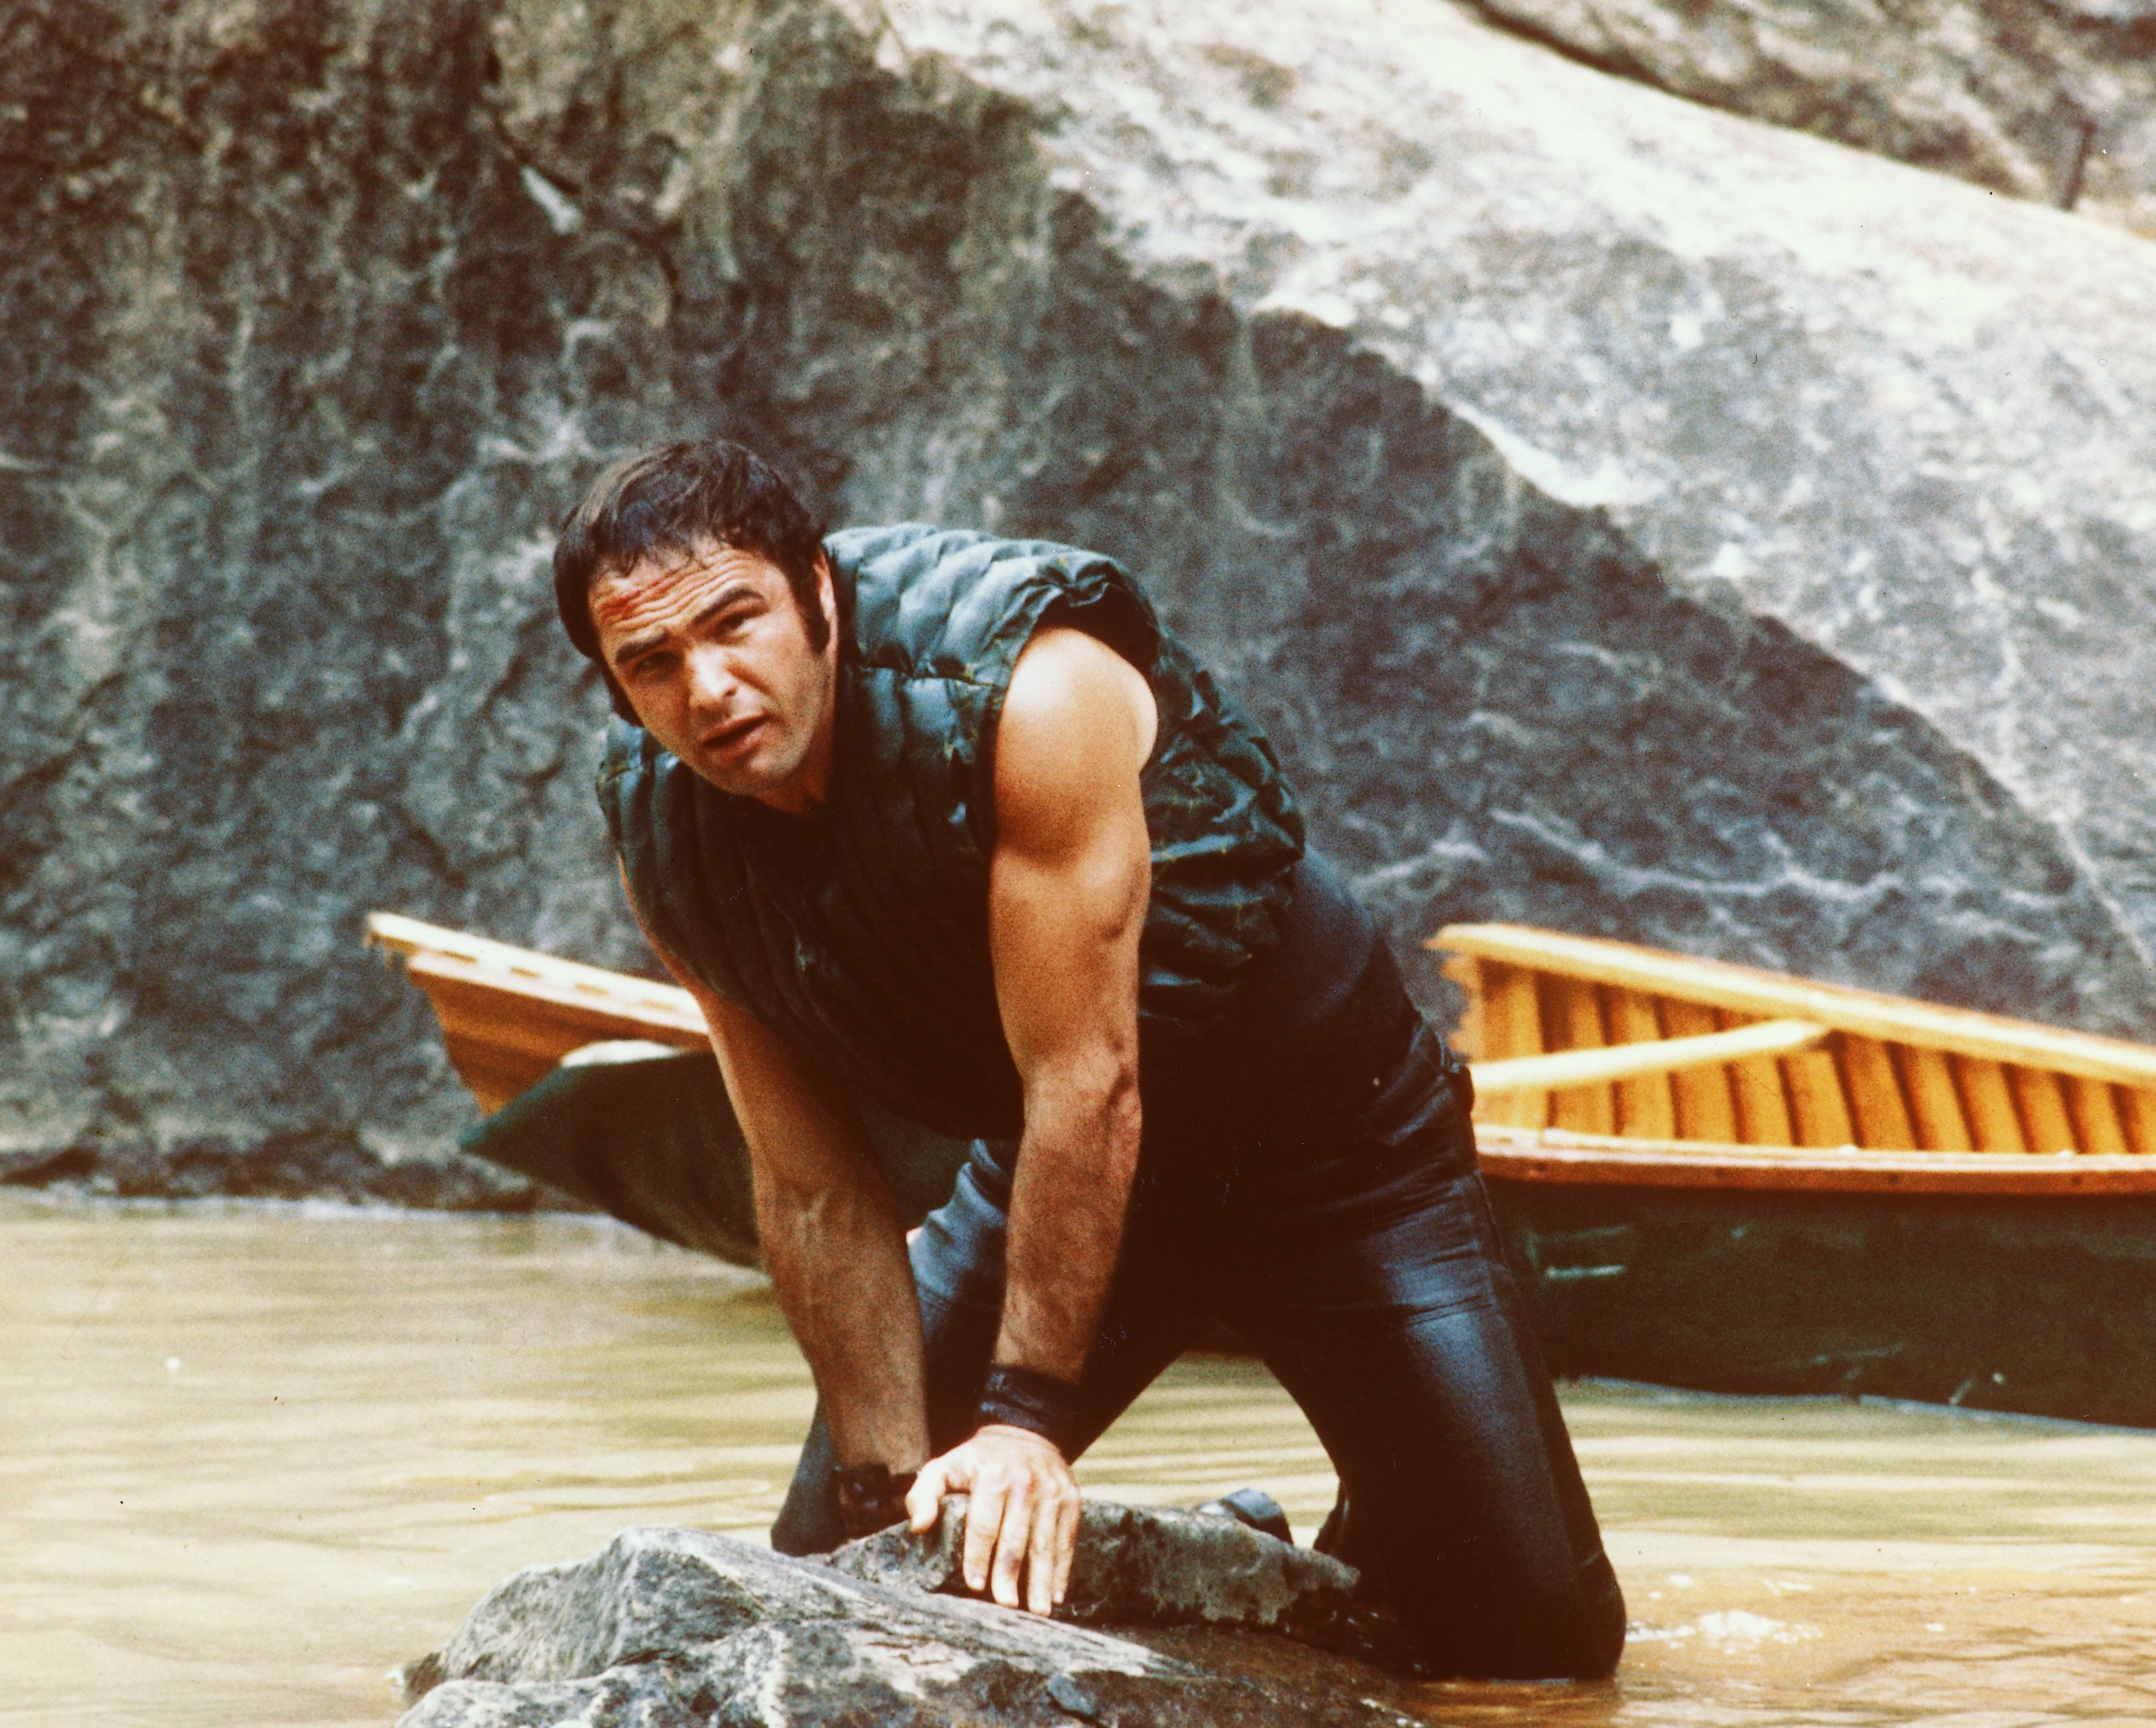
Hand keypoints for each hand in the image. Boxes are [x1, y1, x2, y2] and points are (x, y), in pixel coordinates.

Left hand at [905, 1424, 1080, 1614]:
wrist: (1025, 1434)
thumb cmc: (977, 1462)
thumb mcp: (944, 1467)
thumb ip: (924, 1495)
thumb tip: (920, 1527)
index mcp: (992, 1475)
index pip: (984, 1523)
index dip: (977, 1556)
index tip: (974, 1586)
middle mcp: (1025, 1482)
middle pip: (1016, 1537)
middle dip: (1010, 1574)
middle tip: (1006, 1605)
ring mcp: (1053, 1491)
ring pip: (1046, 1542)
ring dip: (1042, 1580)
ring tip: (1038, 1612)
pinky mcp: (1071, 1499)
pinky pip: (1067, 1539)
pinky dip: (1062, 1569)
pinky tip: (1056, 1595)